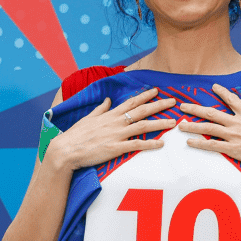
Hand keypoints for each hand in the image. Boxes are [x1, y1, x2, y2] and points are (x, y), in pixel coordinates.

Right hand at [45, 87, 178, 170]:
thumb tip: (107, 100)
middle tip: (174, 102)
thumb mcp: (88, 118)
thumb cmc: (75, 135)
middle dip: (159, 105)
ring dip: (159, 123)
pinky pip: (136, 145)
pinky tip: (161, 143)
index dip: (145, 95)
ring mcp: (116, 135)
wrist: (66, 150)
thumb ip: (100, 109)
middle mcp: (116, 122)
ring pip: (143, 126)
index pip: (131, 102)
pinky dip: (149, 143)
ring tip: (173, 122)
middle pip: (142, 111)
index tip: (157, 91)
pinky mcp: (115, 148)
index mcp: (110, 115)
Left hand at [176, 83, 240, 170]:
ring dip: (192, 126)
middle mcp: (237, 122)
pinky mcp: (233, 148)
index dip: (222, 92)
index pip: (232, 99)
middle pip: (211, 112)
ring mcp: (233, 135)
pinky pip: (211, 145)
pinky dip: (199, 143)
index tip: (213, 87)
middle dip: (195, 109)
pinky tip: (189, 142)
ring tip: (180, 125)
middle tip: (182, 106)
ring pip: (207, 127)